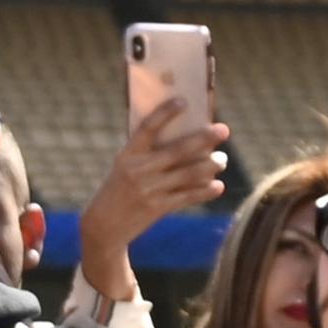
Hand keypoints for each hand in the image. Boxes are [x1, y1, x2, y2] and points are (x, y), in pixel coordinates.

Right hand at [77, 99, 227, 302]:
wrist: (103, 226)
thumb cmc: (120, 188)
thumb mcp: (125, 167)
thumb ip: (148, 153)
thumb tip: (187, 138)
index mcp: (127, 154)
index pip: (147, 128)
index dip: (165, 113)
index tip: (183, 101)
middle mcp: (139, 170)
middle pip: (178, 150)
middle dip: (204, 139)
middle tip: (223, 130)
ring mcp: (149, 190)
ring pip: (188, 174)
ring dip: (210, 166)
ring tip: (222, 160)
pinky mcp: (158, 208)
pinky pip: (188, 197)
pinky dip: (205, 191)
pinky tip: (218, 186)